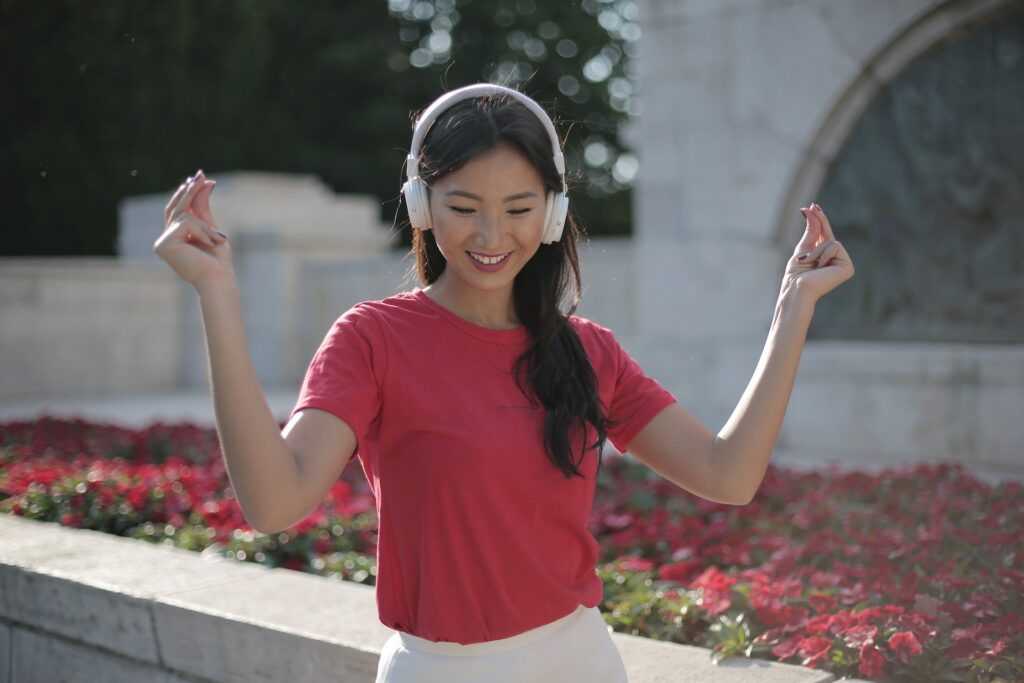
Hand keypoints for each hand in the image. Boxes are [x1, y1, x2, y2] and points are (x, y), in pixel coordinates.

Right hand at [153, 169, 232, 290]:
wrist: (218, 278)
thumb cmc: (217, 260)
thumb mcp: (211, 228)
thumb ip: (203, 207)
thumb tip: (204, 182)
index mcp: (176, 237)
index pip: (179, 210)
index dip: (187, 193)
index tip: (201, 177)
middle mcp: (166, 239)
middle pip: (176, 208)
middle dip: (190, 191)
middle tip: (202, 175)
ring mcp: (162, 242)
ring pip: (184, 216)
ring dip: (206, 226)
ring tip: (218, 240)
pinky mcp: (163, 245)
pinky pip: (185, 224)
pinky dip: (202, 231)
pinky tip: (210, 243)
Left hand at [781, 202, 854, 302]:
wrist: (798, 288)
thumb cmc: (797, 274)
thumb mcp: (803, 248)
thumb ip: (812, 230)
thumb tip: (811, 210)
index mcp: (823, 257)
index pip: (823, 235)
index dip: (820, 220)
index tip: (813, 206)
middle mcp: (835, 260)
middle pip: (829, 234)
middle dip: (820, 221)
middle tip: (813, 206)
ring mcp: (842, 263)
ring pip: (831, 241)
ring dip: (816, 250)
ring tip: (809, 263)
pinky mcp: (847, 267)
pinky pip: (835, 247)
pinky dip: (823, 255)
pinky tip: (819, 267)